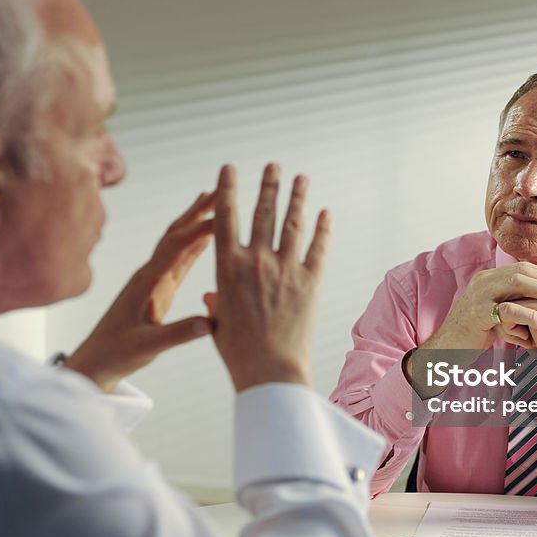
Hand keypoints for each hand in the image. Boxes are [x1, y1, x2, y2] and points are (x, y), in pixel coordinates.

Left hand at [65, 192, 215, 391]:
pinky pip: (179, 259)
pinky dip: (194, 243)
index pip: (176, 247)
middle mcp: (149, 273)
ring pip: (178, 242)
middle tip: (221, 188)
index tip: (224, 215)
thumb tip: (209, 323)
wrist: (96, 361)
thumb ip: (178, 333)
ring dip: (197, 220)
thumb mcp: (148, 347)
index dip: (200, 229)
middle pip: (176, 233)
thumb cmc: (117, 354)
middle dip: (199, 210)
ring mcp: (153, 279)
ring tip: (216, 200)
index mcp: (147, 282)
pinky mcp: (157, 288)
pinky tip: (206, 235)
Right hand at [208, 164, 328, 391]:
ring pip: (292, 224)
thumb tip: (211, 298)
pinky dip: (323, 229)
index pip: (226, 218)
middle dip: (268, 186)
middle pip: (263, 213)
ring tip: (301, 178)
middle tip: (273, 166)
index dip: (228, 190)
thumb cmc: (239, 352)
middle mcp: (256, 262)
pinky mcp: (309, 282)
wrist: (270, 370)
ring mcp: (285, 270)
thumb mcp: (217, 324)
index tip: (229, 169)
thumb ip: (216, 304)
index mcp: (227, 269)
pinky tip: (326, 214)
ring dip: (297, 198)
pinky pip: (318, 248)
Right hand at [421, 262, 536, 350]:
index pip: (522, 267)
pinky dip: (532, 314)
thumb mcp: (489, 313)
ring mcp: (479, 295)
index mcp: (486, 279)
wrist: (445, 350)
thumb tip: (529, 302)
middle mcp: (482, 281)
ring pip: (518, 282)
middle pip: (523, 271)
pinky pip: (510, 309)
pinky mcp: (479, 313)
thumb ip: (506, 302)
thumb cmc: (470, 336)